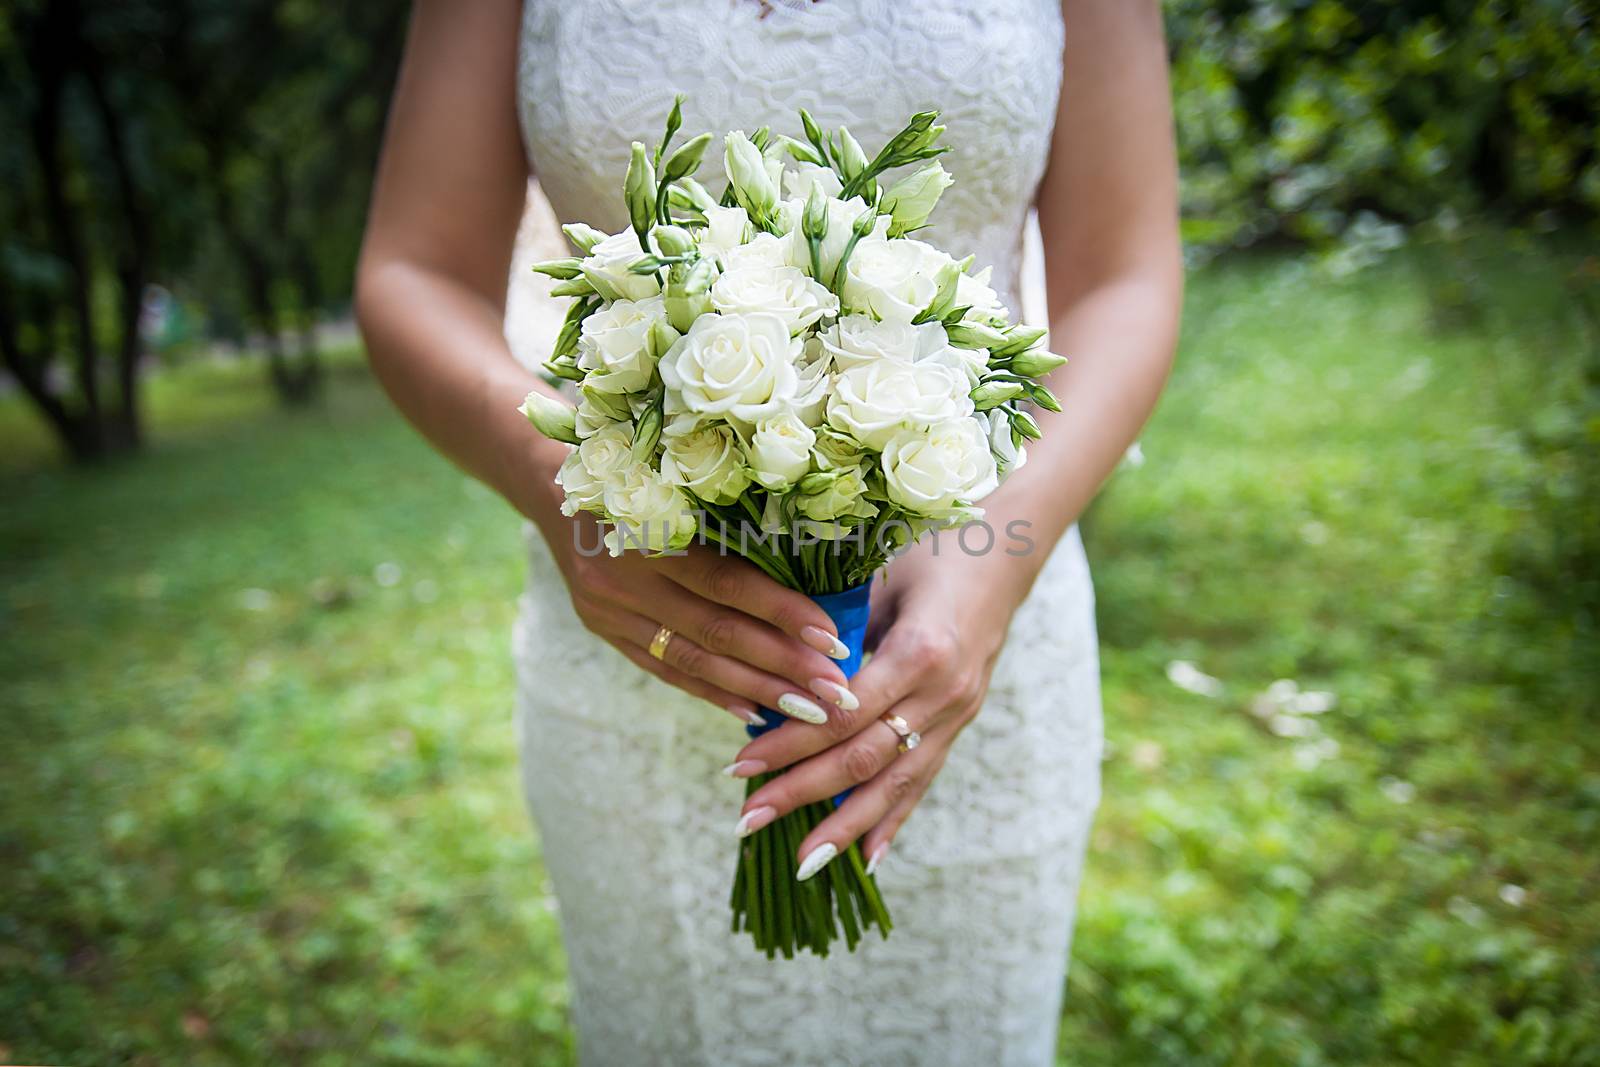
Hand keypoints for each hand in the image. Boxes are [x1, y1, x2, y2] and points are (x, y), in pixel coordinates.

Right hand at [545, 511, 857, 725]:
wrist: (552, 482)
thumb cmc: (640, 471)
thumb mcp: (679, 483)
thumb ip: (732, 524)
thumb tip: (813, 569)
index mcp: (650, 529)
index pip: (727, 582)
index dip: (782, 612)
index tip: (831, 638)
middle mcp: (626, 576)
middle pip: (716, 631)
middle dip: (782, 665)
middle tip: (834, 691)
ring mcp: (610, 609)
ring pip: (693, 659)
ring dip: (756, 689)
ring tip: (808, 711)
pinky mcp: (605, 630)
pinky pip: (665, 669)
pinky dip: (712, 691)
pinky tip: (752, 714)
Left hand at [725, 540, 1033, 875]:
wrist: (1001, 557)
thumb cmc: (926, 554)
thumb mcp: (877, 579)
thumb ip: (836, 632)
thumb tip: (776, 679)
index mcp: (919, 651)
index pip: (842, 716)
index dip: (790, 746)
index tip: (738, 766)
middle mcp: (943, 692)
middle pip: (863, 758)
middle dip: (802, 793)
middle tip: (747, 820)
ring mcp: (957, 713)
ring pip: (896, 783)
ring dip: (845, 826)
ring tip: (801, 862)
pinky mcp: (961, 724)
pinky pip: (924, 780)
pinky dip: (894, 821)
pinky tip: (867, 859)